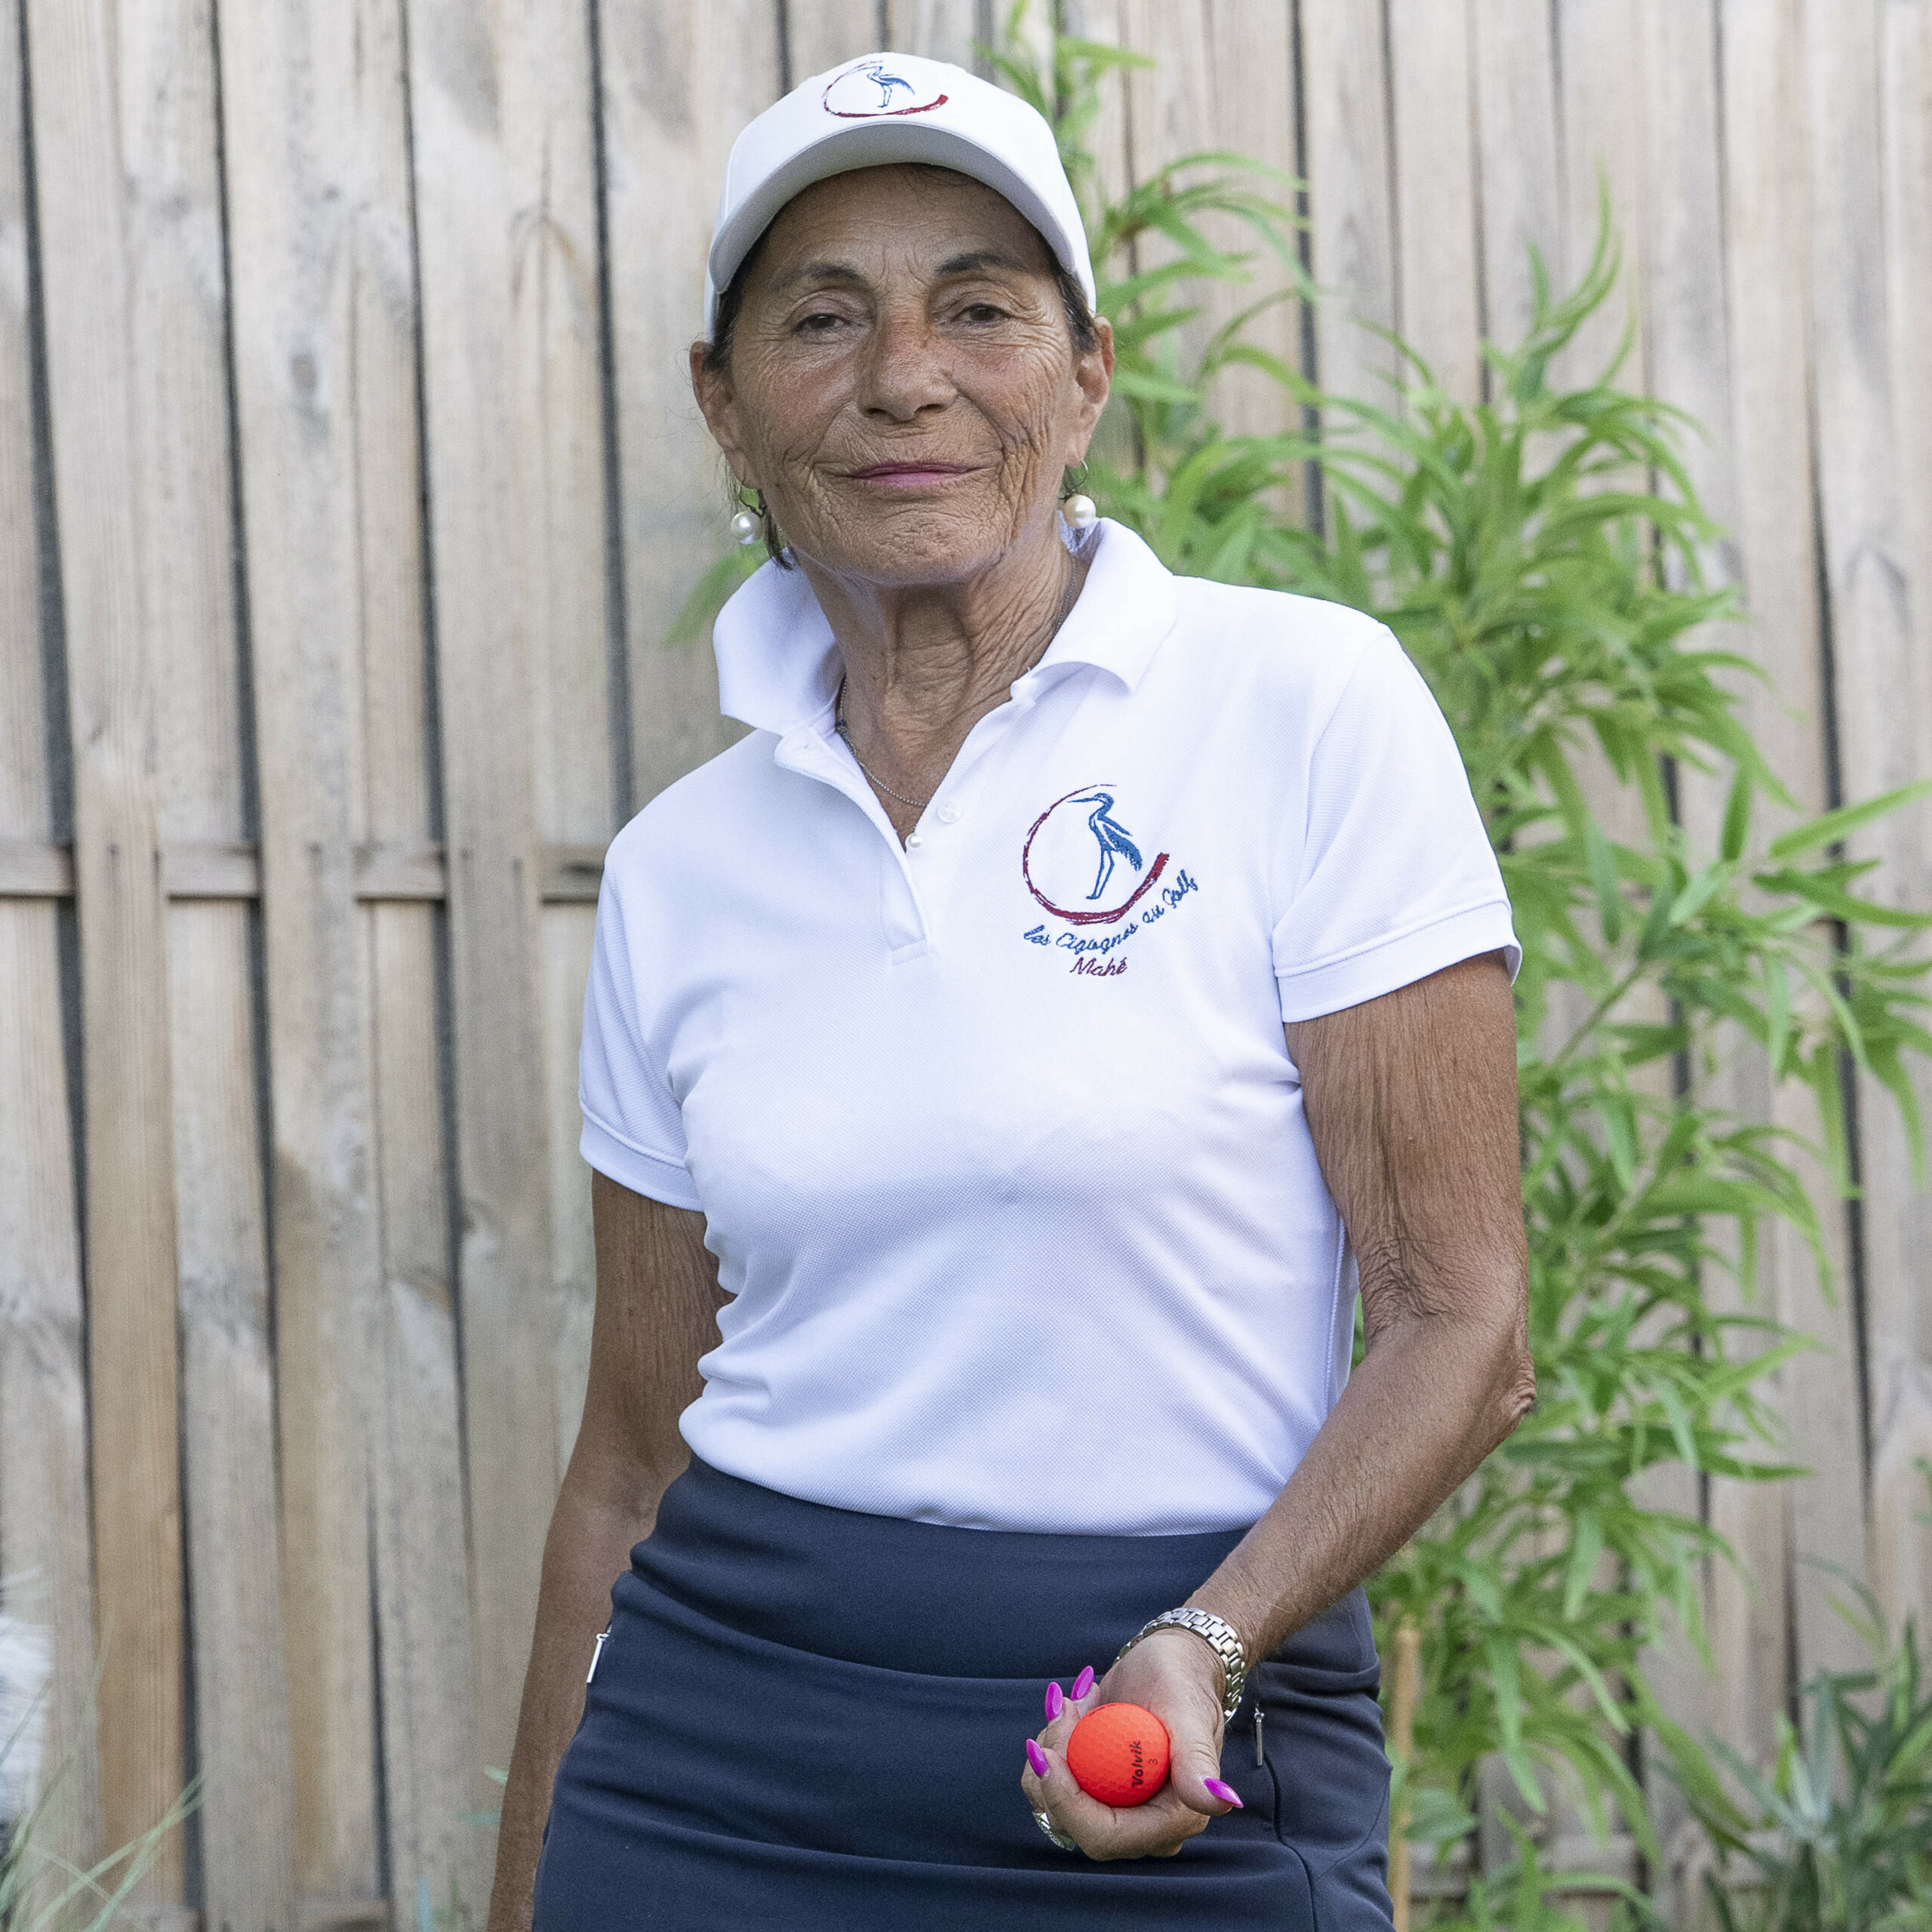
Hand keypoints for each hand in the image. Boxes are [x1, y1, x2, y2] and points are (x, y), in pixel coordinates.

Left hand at [1018, 1628, 1244, 1859]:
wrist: (1169, 1665)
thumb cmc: (1181, 1681)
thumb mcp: (1187, 1710)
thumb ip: (1197, 1758)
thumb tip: (1220, 1802)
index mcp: (1175, 1819)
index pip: (1106, 1837)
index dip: (1068, 1804)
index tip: (1047, 1756)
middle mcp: (1146, 1826)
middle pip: (1072, 1822)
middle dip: (1055, 1769)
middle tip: (1065, 1708)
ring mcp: (1120, 1811)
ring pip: (1054, 1804)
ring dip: (1052, 1749)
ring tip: (1075, 1703)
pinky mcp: (1098, 1794)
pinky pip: (1053, 1784)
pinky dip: (1053, 1745)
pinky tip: (1074, 1711)